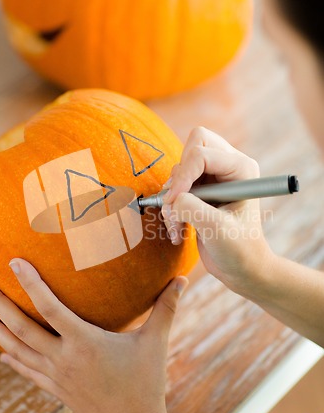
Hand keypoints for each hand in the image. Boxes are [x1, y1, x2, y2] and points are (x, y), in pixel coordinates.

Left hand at [0, 259, 187, 412]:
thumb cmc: (147, 384)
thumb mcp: (156, 342)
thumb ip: (167, 308)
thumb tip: (183, 279)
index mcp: (85, 342)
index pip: (50, 307)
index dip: (30, 284)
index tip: (13, 262)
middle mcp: (63, 358)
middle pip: (21, 327)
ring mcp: (56, 376)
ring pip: (16, 348)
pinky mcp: (56, 389)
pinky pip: (27, 370)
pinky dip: (12, 358)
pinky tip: (1, 352)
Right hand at [161, 127, 273, 292]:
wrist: (242, 269)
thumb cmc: (238, 250)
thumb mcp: (215, 228)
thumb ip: (190, 207)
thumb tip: (170, 198)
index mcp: (242, 168)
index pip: (201, 153)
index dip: (183, 177)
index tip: (173, 204)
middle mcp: (229, 166)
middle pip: (193, 144)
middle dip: (178, 176)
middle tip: (175, 204)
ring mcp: (215, 176)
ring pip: (180, 168)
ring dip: (172, 198)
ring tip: (178, 225)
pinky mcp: (202, 189)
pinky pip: (176, 184)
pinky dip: (171, 206)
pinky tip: (179, 228)